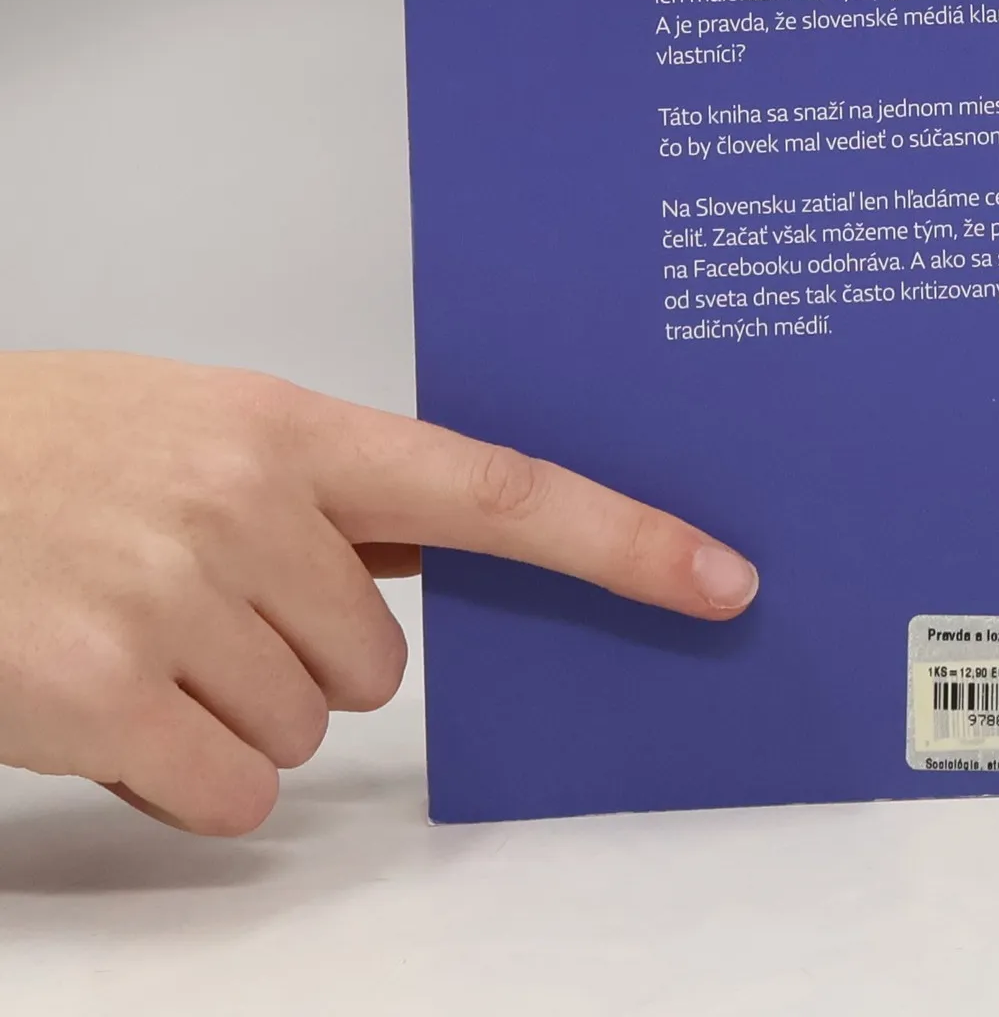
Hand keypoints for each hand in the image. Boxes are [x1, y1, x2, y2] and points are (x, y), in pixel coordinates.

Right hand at [0, 351, 756, 835]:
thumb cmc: (56, 444)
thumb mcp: (210, 422)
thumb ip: (332, 484)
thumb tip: (447, 547)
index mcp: (291, 428)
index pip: (498, 489)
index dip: (621, 541)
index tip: (718, 578)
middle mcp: (248, 505)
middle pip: (383, 661)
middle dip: (309, 655)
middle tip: (202, 600)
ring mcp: (175, 600)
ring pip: (310, 727)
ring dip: (237, 710)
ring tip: (139, 632)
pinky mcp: (102, 695)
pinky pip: (233, 792)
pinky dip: (187, 774)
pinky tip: (116, 702)